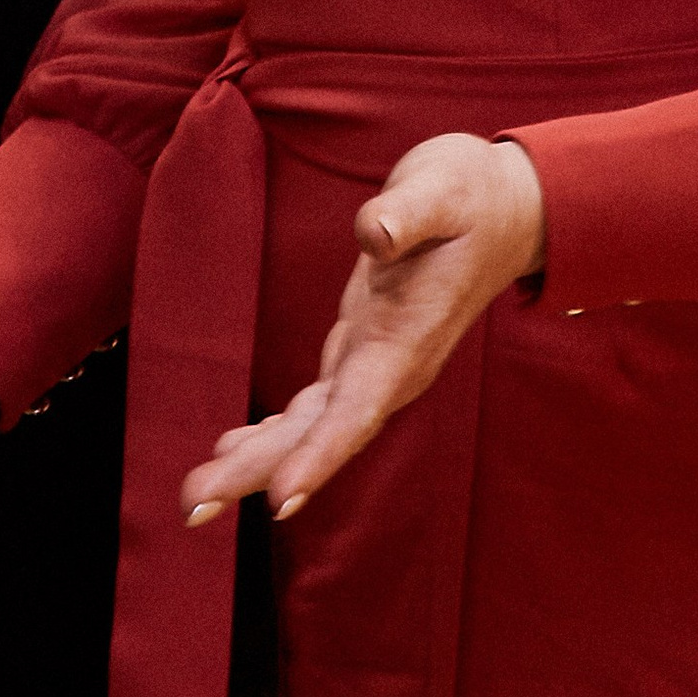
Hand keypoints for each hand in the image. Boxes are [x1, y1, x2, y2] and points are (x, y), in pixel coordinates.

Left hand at [181, 132, 544, 522]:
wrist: (504, 212)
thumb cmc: (470, 195)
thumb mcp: (442, 188)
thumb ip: (407, 213)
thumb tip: (372, 232)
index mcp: (407, 339)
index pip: (359, 409)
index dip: (320, 455)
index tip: (279, 498)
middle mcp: (390, 368)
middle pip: (319, 435)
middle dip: (258, 473)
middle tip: (193, 508)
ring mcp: (374, 365)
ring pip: (309, 429)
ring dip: (253, 464)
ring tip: (196, 499)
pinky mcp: (361, 352)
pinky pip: (313, 409)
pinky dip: (272, 433)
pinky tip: (232, 447)